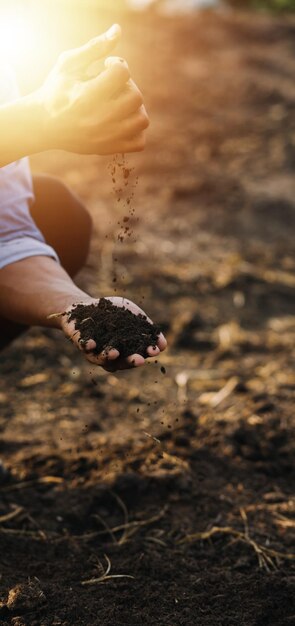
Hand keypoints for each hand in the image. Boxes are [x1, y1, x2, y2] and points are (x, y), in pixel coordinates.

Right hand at [38, 24, 148, 154]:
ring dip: (135, 108)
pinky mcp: (110, 149)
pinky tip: (122, 121)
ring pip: (142, 120)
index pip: (122, 73)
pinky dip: (136, 131)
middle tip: (113, 87)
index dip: (117, 65)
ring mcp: (106, 137)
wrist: (44, 125)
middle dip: (127, 86)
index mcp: (87, 96)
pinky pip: (139, 142)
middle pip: (136, 96)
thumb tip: (117, 30)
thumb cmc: (57, 90)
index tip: (106, 68)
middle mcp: (99, 118)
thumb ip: (94, 47)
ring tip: (120, 104)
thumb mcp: (69, 64)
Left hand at [61, 296, 166, 371]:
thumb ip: (146, 328)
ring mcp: (95, 352)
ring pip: (102, 359)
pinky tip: (92, 343)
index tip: (154, 350)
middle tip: (140, 360)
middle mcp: (110, 356)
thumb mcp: (132, 315)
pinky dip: (88, 346)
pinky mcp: (81, 344)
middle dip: (130, 361)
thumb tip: (164, 345)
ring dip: (108, 357)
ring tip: (114, 353)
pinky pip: (84, 347)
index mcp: (125, 351)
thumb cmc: (113, 312)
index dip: (146, 353)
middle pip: (121, 362)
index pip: (137, 354)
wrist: (87, 306)